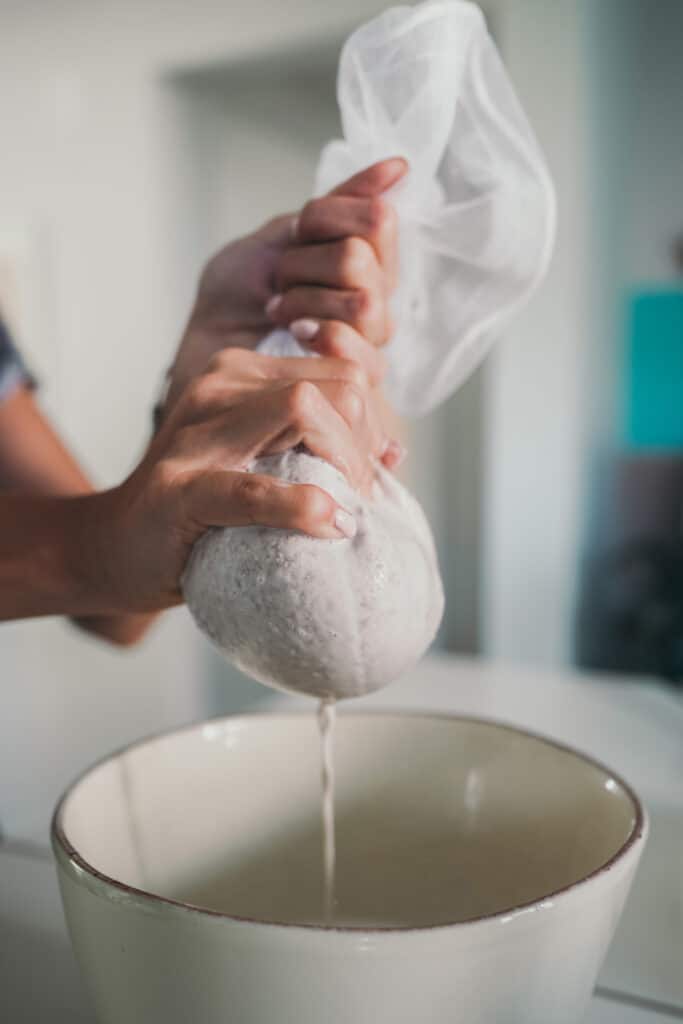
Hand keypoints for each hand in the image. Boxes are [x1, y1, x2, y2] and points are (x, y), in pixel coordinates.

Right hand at [92, 349, 389, 612]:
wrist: (116, 546)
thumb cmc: (201, 509)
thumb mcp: (264, 461)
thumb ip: (320, 446)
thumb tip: (394, 453)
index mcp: (243, 373)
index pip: (342, 373)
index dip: (372, 424)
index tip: (370, 473)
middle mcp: (220, 385)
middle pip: (336, 386)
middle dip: (366, 443)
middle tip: (363, 496)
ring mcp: (196, 432)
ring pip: (304, 410)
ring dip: (345, 466)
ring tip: (348, 512)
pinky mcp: (181, 488)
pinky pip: (253, 488)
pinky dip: (301, 507)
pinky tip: (330, 524)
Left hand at [166, 158, 406, 410]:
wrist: (209, 344)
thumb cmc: (240, 293)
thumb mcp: (284, 233)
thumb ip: (343, 202)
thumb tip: (400, 166)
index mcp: (370, 258)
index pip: (378, 218)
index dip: (325, 219)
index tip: (294, 235)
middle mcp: (380, 298)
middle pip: (361, 258)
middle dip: (302, 263)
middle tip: (279, 281)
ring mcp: (372, 341)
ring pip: (364, 301)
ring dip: (304, 299)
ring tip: (279, 311)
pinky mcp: (359, 380)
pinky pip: (354, 345)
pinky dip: (316, 332)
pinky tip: (293, 333)